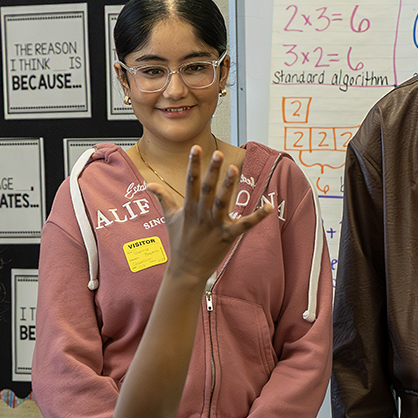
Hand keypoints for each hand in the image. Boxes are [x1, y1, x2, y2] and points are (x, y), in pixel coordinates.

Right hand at [147, 147, 270, 283]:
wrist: (186, 269)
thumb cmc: (179, 242)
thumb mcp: (169, 218)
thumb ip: (163, 197)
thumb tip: (149, 183)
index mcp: (189, 208)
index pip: (190, 182)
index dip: (194, 164)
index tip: (196, 148)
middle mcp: (202, 214)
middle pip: (207, 189)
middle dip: (212, 171)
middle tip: (218, 155)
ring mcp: (215, 225)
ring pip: (222, 202)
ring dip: (228, 186)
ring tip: (234, 169)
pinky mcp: (227, 236)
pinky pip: (245, 225)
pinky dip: (258, 216)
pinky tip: (269, 206)